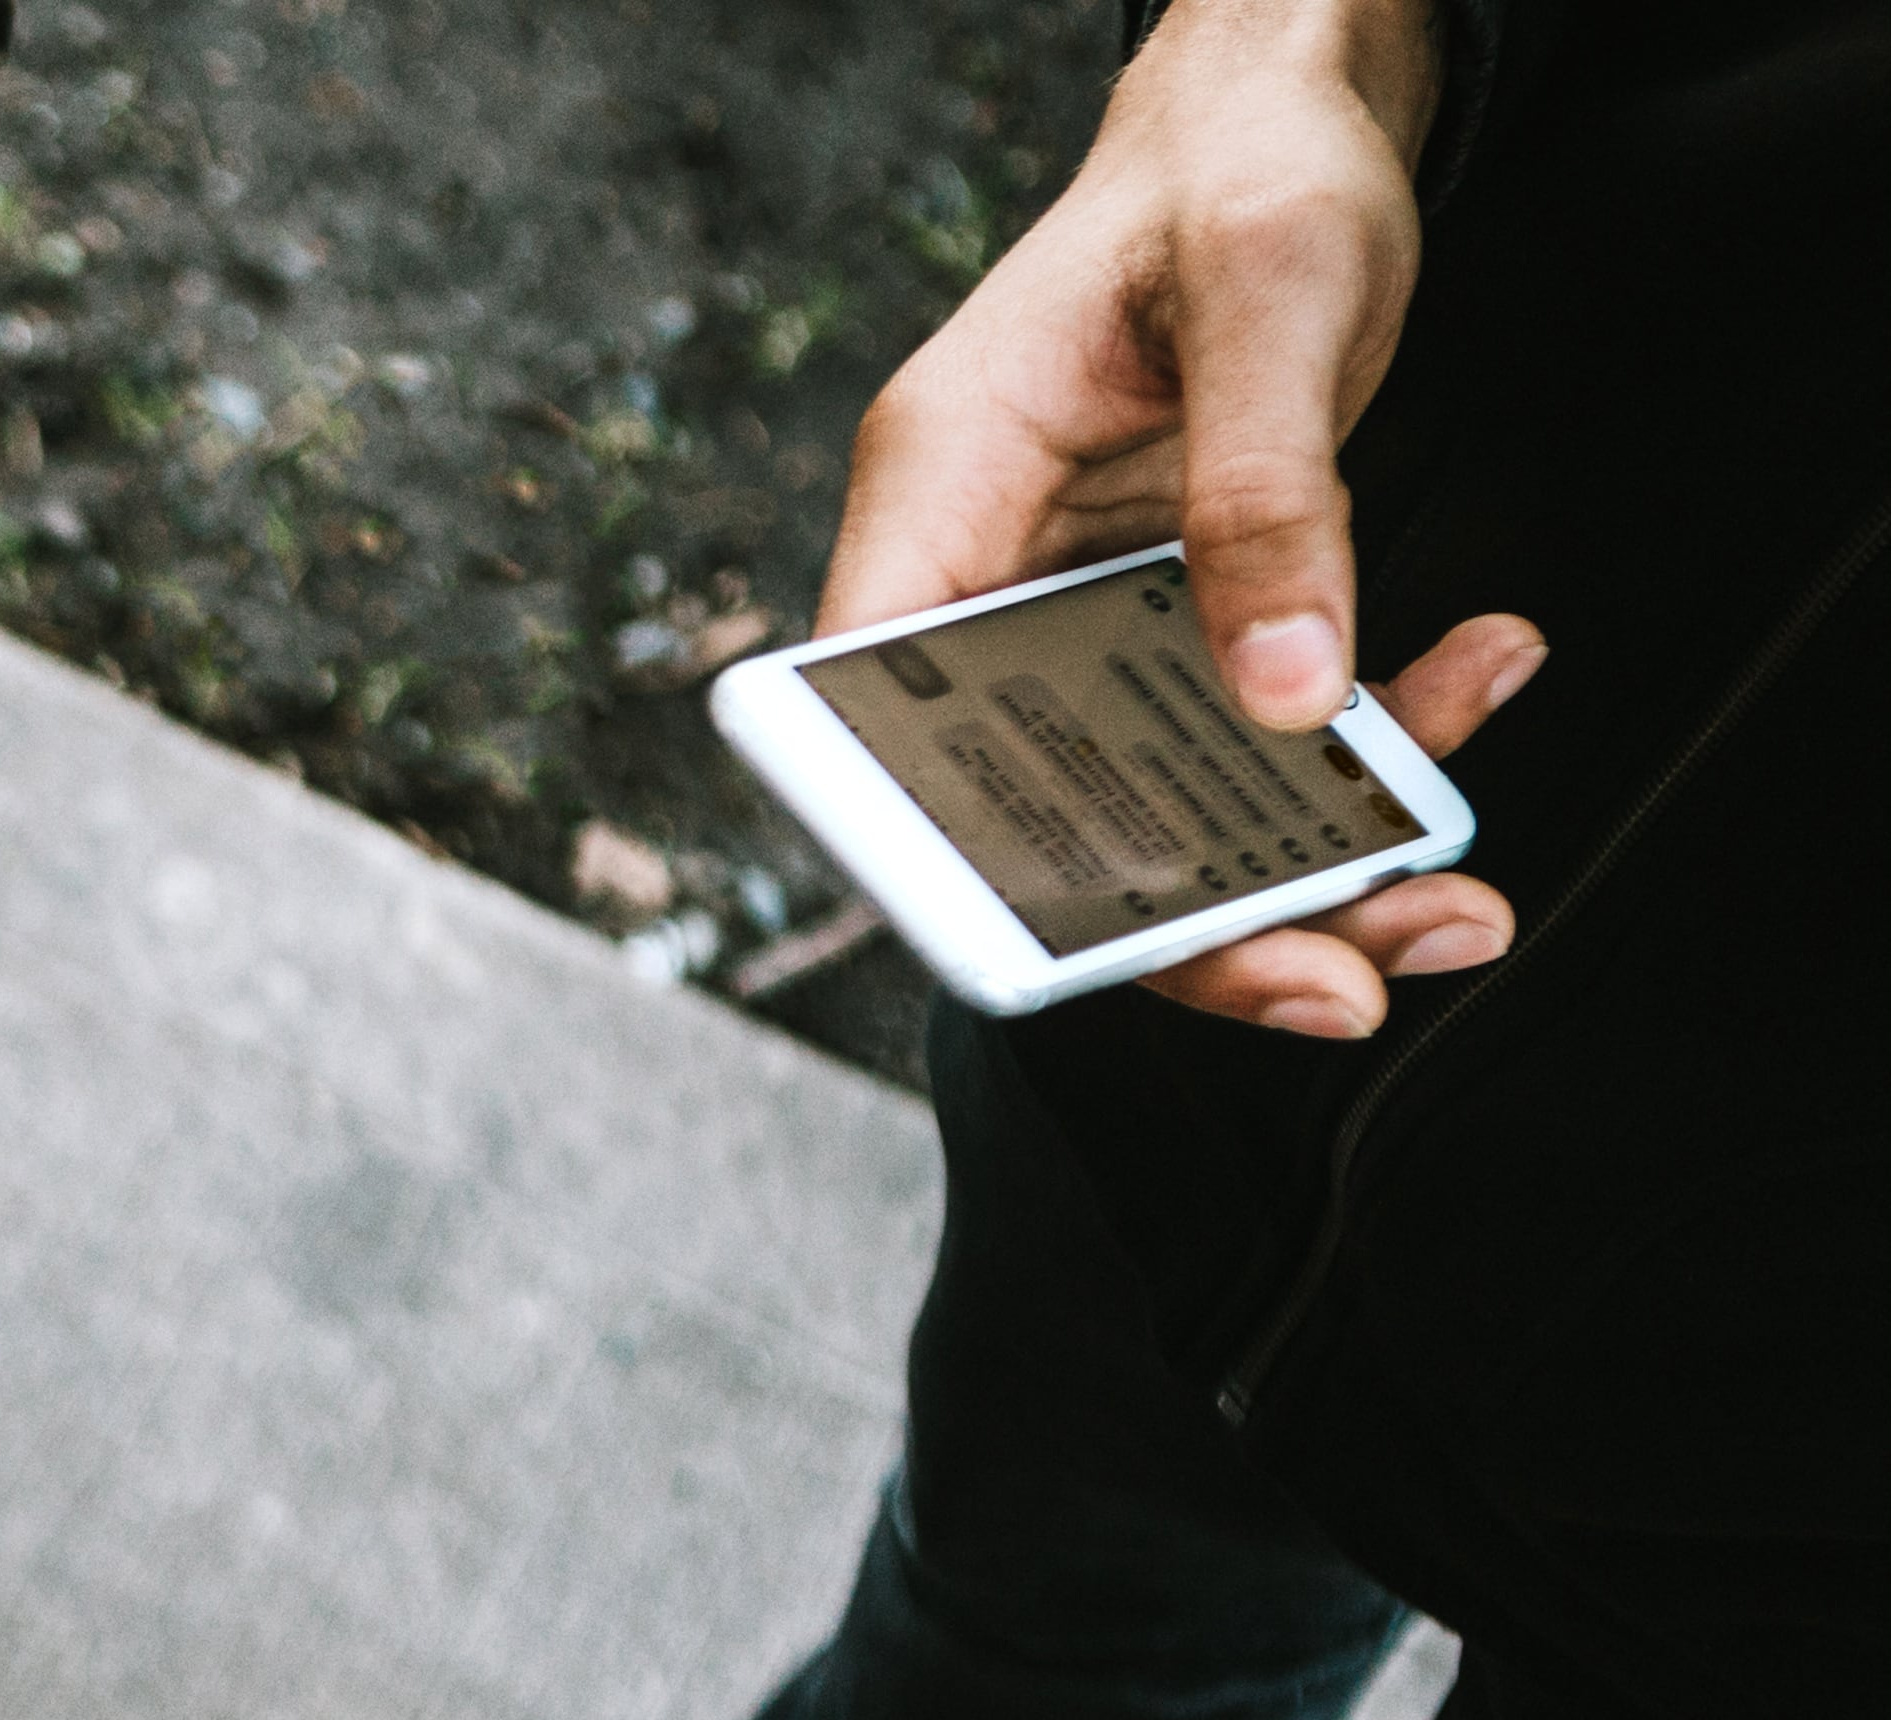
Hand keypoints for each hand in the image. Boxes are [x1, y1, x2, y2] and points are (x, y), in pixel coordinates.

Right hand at [823, 0, 1542, 1036]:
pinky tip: (1473, 689)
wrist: (1295, 104)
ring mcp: (1078, 604)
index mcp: (939, 494)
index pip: (882, 735)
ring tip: (1451, 894)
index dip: (948, 867)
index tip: (1076, 947)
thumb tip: (1280, 697)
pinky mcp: (1174, 608)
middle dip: (1190, 923)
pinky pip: (1250, 728)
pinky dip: (1371, 746)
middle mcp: (987, 572)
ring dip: (1306, 866)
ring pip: (1154, 801)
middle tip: (1339, 979)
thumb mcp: (1273, 294)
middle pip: (1033, 813)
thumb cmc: (1246, 159)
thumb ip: (1269, 493)